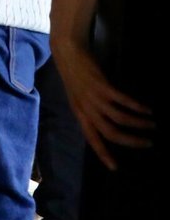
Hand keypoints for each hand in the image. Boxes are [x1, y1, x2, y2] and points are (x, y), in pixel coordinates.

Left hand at [51, 38, 153, 169]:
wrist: (67, 52)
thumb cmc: (75, 75)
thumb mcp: (79, 97)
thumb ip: (90, 111)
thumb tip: (106, 124)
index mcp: (79, 114)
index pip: (92, 139)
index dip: (103, 154)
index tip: (115, 167)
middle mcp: (86, 109)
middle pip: (110, 133)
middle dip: (131, 141)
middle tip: (148, 143)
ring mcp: (93, 97)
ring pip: (119, 119)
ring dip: (138, 124)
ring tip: (152, 125)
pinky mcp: (101, 85)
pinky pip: (123, 101)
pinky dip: (137, 107)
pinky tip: (147, 109)